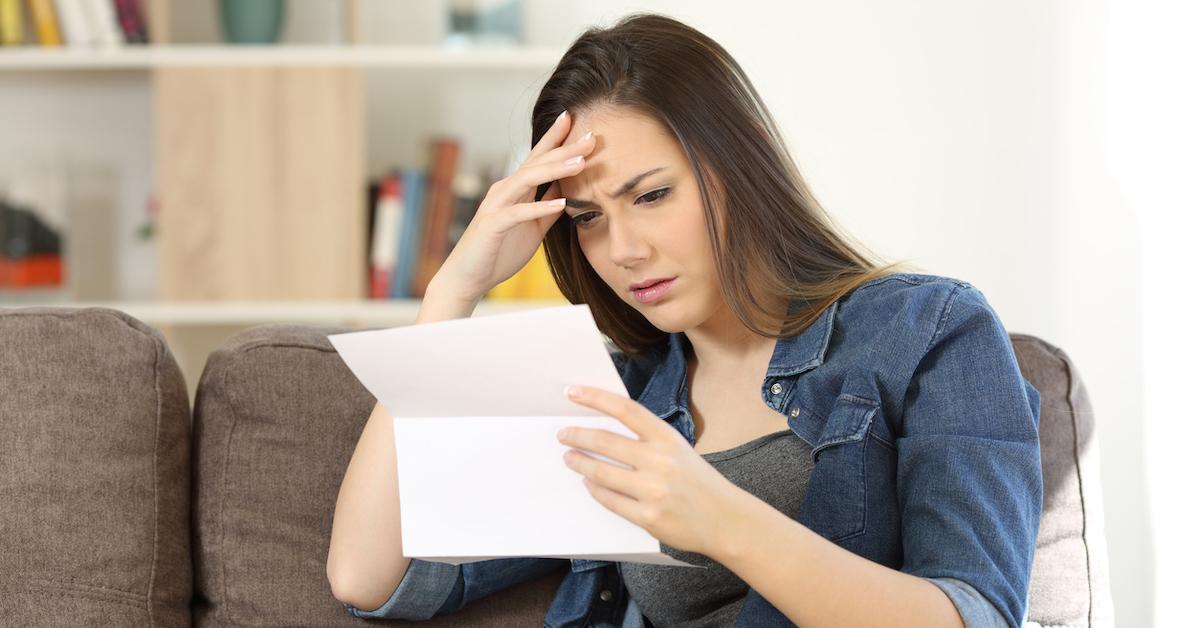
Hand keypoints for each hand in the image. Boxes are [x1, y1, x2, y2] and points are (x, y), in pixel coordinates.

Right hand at [434, 110, 595, 301]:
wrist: (467, 278)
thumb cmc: (499, 252)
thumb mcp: (533, 228)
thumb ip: (548, 210)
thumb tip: (569, 194)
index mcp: (515, 190)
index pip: (538, 158)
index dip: (556, 138)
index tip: (575, 119)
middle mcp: (504, 190)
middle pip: (537, 163)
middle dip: (564, 149)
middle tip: (591, 137)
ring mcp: (497, 205)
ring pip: (527, 180)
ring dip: (555, 170)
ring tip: (581, 163)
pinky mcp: (492, 225)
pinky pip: (518, 213)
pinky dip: (539, 207)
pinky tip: (561, 203)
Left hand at [557, 385, 748, 557]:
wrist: (726, 519)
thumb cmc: (698, 482)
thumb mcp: (678, 450)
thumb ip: (647, 440)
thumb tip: (605, 431)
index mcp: (668, 438)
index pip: (626, 410)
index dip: (596, 398)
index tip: (572, 391)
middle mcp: (660, 461)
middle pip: (606, 442)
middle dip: (578, 436)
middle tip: (563, 434)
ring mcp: (653, 491)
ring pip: (602, 473)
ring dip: (580, 463)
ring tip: (569, 457)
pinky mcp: (648, 517)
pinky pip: (610, 500)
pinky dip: (594, 489)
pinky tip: (588, 482)